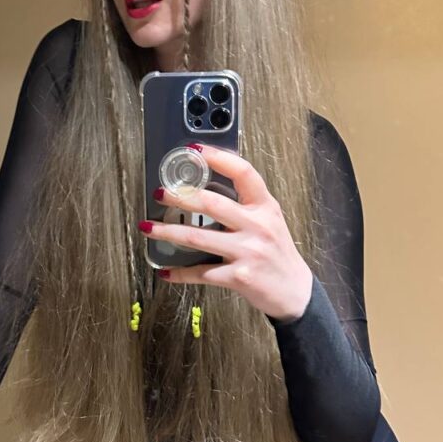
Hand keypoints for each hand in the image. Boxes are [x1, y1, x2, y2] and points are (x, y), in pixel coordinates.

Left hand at [139, 143, 312, 321]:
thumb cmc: (277, 253)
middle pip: (212, 204)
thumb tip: (205, 188)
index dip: (218, 157)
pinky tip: (165, 271)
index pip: (243, 173)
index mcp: (265, 207)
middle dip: (180, 196)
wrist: (295, 291)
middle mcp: (257, 226)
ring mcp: (247, 252)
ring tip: (148, 227)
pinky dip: (180, 273)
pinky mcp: (238, 277)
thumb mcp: (269, 220)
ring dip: (167, 231)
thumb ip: (245, 204)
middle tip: (160, 192)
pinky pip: (201, 273)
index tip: (194, 150)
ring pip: (197, 238)